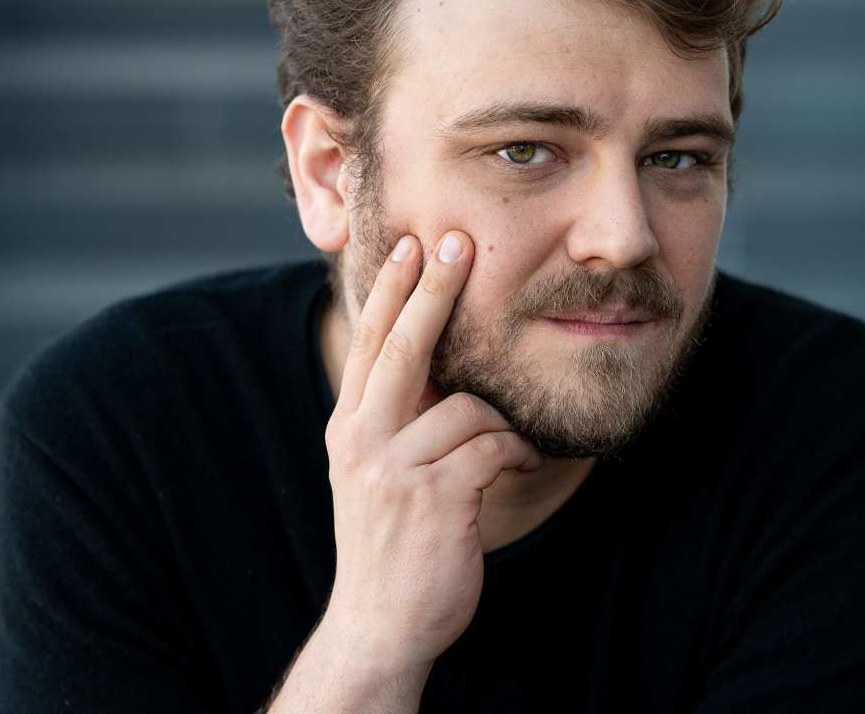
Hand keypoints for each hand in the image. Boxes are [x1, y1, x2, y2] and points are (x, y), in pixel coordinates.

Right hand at [321, 231, 544, 673]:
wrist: (379, 624)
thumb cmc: (390, 537)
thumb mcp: (376, 470)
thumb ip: (398, 417)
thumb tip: (442, 362)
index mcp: (348, 427)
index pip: (371, 343)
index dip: (391, 290)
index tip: (409, 245)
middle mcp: (360, 439)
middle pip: (403, 347)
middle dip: (431, 288)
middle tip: (454, 241)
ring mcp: (392, 470)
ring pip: (466, 407)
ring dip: (497, 426)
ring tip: (503, 454)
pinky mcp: (433, 499)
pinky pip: (492, 447)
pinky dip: (515, 452)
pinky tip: (516, 466)